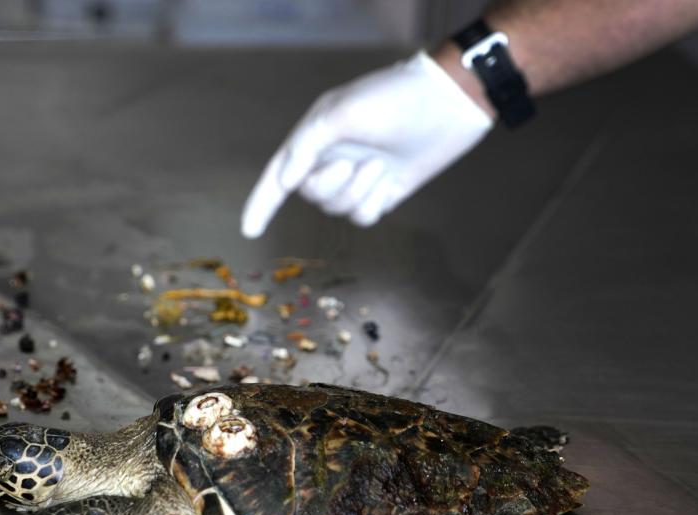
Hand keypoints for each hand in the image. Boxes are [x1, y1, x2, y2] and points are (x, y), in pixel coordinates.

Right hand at [241, 51, 492, 237]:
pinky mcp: (380, 193)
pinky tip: (389, 180)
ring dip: (357, 191)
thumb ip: (306, 146)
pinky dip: (372, 202)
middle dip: (330, 185)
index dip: (261, 204)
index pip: (277, 177)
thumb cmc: (393, 100)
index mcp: (314, 138)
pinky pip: (362, 216)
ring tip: (380, 165)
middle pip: (309, 195)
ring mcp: (356, 178)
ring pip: (337, 208)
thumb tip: (284, 181)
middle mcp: (330, 159)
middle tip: (355, 162)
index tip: (249, 230)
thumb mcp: (342, 113)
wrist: (448, 105)